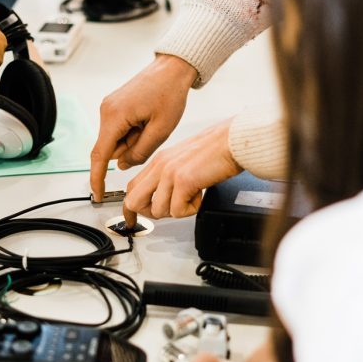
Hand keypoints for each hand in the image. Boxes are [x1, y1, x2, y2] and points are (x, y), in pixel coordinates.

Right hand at [90, 54, 197, 201]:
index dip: (98, 178)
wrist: (172, 69)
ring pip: (116, 140)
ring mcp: (108, 107)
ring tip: (151, 123)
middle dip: (130, 149)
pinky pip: (119, 130)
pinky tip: (146, 119)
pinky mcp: (114, 106)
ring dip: (133, 140)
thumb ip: (140, 152)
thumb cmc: (169, 93)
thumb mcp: (160, 130)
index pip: (100, 156)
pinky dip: (133, 132)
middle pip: (111, 148)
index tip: (98, 194)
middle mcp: (106, 110)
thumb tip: (123, 165)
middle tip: (152, 133)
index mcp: (115, 116)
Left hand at [122, 118, 241, 225]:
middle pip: (134, 201)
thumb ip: (168, 176)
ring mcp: (169, 173)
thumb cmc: (215, 151)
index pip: (132, 187)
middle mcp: (160, 166)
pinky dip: (190, 209)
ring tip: (191, 197)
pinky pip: (177, 211)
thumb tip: (161, 198)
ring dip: (176, 211)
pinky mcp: (183, 181)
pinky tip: (199, 196)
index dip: (130, 208)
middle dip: (148, 214)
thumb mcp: (183, 161)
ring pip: (157, 210)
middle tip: (167, 211)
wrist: (232, 142)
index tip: (131, 219)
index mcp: (159, 160)